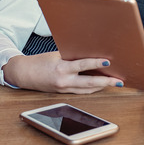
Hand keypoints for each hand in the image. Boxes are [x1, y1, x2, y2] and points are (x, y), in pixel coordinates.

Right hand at [2, 51, 122, 93]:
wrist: (24, 74)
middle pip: (89, 83)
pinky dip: (92, 88)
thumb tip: (90, 51)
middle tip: (119, 81)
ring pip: (87, 90)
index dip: (96, 64)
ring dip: (102, 86)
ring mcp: (64, 89)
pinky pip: (81, 91)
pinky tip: (101, 85)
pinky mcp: (64, 93)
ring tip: (115, 82)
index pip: (82, 65)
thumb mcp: (56, 54)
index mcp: (61, 68)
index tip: (108, 62)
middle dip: (106, 82)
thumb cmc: (40, 61)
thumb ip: (72, 55)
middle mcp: (64, 81)